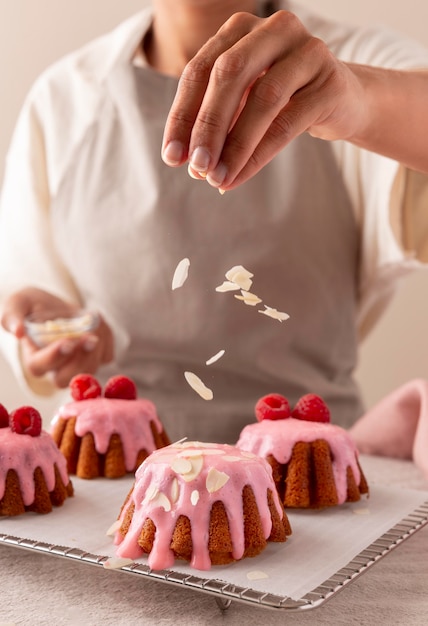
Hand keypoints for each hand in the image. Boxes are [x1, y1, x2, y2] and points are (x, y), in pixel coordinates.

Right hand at [1, 287, 113, 387]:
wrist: (53, 304)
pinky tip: (99, 322)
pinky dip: (108, 339)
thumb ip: (12, 316)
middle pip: (67, 378)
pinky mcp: (94, 358)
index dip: (55, 356)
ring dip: (97, 346)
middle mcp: (55, 367)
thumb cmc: (31, 305)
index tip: (68, 341)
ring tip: (94, 320)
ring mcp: (76, 364)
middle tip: (89, 338)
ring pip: (90, 368)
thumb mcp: (18, 303)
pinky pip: (106, 356)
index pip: (40, 366)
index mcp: (34, 357)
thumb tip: (18, 331)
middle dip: (81, 360)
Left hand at [162, 10, 366, 189]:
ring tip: (218, 178)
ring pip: (262, 99)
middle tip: (195, 168)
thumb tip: (190, 163)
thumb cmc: (282, 102)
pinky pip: (289, 121)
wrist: (343, 100)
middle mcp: (274, 29)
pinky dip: (261, 153)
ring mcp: (307, 50)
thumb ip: (216, 122)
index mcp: (241, 29)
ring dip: (235, 145)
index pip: (200, 70)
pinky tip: (241, 175)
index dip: (182, 115)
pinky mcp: (331, 81)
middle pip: (228, 75)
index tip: (171, 157)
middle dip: (207, 126)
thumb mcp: (242, 104)